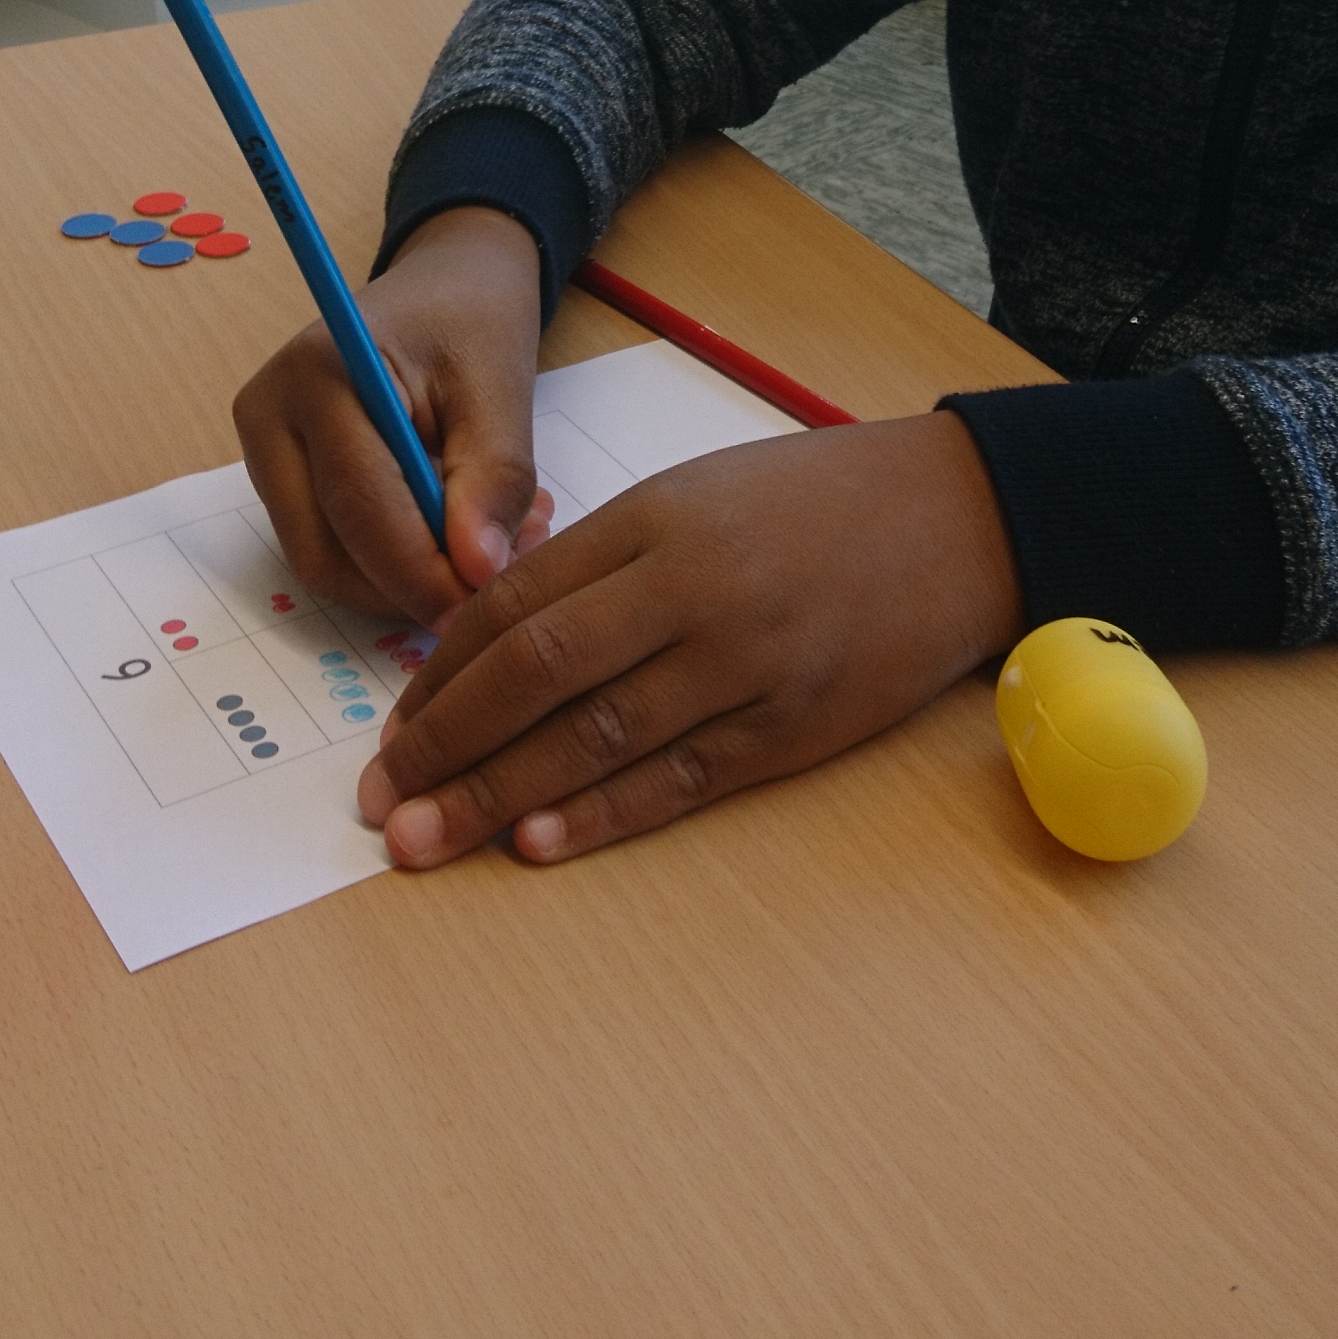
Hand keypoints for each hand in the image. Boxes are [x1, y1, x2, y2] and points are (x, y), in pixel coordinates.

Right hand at [234, 205, 550, 626]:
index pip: (359, 504)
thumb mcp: (502, 388)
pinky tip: (455, 534)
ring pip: (326, 564)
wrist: (444, 288)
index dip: (423, 571)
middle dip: (412, 586)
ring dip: (407, 582)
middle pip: (327, 553)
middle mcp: (268, 416)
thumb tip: (479, 573)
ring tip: (492, 544)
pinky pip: (331, 551)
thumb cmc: (470, 323)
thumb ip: (495, 479)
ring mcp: (265, 452)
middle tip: (501, 573)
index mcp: (318, 373)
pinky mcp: (280, 481)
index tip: (487, 602)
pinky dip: (394, 567)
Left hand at [355, 407, 1022, 866]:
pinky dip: (602, 814)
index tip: (392, 729)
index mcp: (652, 520)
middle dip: (443, 743)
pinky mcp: (794, 725)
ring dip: (497, 794)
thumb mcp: (693, 495)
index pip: (515, 604)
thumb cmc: (811, 502)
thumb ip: (597, 561)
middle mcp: (691, 587)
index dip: (440, 675)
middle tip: (379, 804)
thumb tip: (486, 644)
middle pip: (536, 673)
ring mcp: (746, 661)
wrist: (957, 519)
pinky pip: (680, 779)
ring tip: (425, 840)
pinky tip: (536, 842)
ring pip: (596, 736)